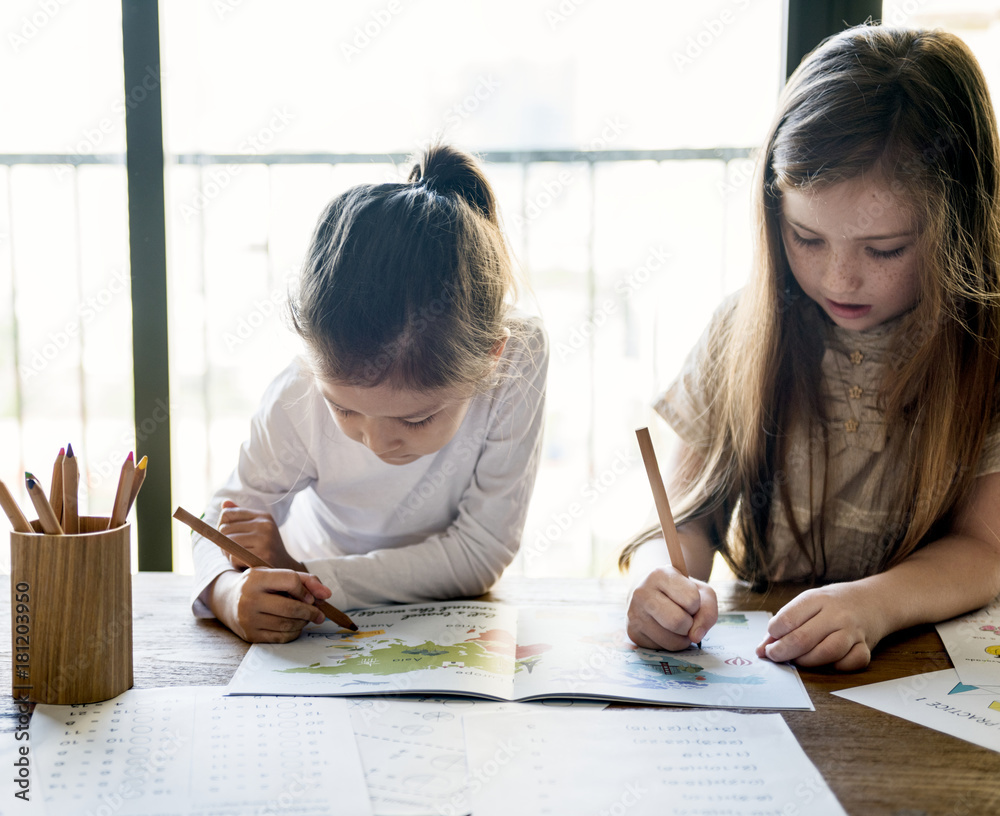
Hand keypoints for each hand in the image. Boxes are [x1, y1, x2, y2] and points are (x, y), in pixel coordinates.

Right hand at [208, 567, 332, 643]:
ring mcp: (248, 619)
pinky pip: (282, 637)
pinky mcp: (250, 635)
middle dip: (311, 611)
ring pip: (288, 624)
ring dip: (304, 622)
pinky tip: (295, 626)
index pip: (291, 581)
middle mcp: (249, 599)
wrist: (228, 600)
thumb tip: (327, 595)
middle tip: (319, 613)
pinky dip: (295, 632)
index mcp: (256, 578)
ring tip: (306, 617)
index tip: (310, 597)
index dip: (306, 590)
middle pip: (291, 608)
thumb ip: (305, 580)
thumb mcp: (277, 575)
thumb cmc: (260, 585)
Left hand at [218, 500, 302, 570]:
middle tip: (236, 551)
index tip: (231, 537)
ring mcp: (265, 539)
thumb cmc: (265, 550)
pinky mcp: (263, 555)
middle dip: (225, 543)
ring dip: (229, 555)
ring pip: (227, 544)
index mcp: (262, 516)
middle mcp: (265, 525)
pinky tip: (246, 565)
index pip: (227, 514)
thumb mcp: (256, 530)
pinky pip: (234, 557)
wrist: (285, 570)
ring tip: (242, 558)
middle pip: (224, 529)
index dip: (223, 527)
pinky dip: (235, 564)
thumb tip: (224, 502)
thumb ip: (240, 517)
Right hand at [626, 566, 717, 650]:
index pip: (691, 599)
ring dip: (682, 637)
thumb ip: (708, 611)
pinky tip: (665, 630)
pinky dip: (671, 643)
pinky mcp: (632, 633)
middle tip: (684, 616)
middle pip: (678, 622)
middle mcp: (641, 593)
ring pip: (671, 641)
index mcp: (659, 574)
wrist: (650, 591)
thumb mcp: (700, 591)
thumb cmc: (680, 591)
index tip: (688, 598)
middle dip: (689, 624)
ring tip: (675, 623)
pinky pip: (663, 649)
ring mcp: (633, 614)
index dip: (696, 603)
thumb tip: (695, 637)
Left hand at [756, 583, 887, 670]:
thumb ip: (783, 624)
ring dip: (807, 661)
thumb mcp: (806, 604)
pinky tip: (829, 662)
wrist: (871, 600)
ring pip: (827, 652)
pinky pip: (853, 662)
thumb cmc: (831, 604)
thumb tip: (760, 650)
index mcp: (816, 599)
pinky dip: (839, 666)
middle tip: (774, 656)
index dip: (773, 635)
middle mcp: (835, 614)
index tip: (769, 642)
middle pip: (803, 639)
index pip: (787, 620)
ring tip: (798, 660)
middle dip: (782, 652)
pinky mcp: (866, 646)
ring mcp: (852, 631)